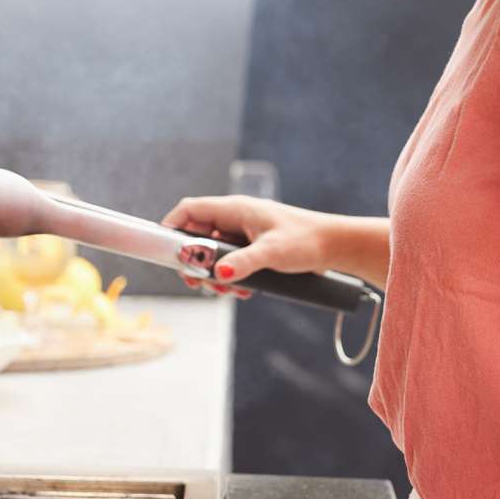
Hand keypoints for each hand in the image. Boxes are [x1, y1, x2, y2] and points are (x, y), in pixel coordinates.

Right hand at [160, 195, 328, 298]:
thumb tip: (217, 274)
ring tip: (227, 290)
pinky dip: (230, 276)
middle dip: (194, 261)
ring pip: (213, 253)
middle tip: (197, 283)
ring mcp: (244, 233)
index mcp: (236, 208)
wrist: (335, 246)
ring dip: (214, 274)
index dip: (171, 226)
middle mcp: (236, 218)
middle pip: (197, 235)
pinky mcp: (253, 247)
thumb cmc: (307, 241)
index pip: (190, 210)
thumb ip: (244, 263)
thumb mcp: (272, 253)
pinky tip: (243, 290)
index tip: (164, 250)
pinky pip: (230, 261)